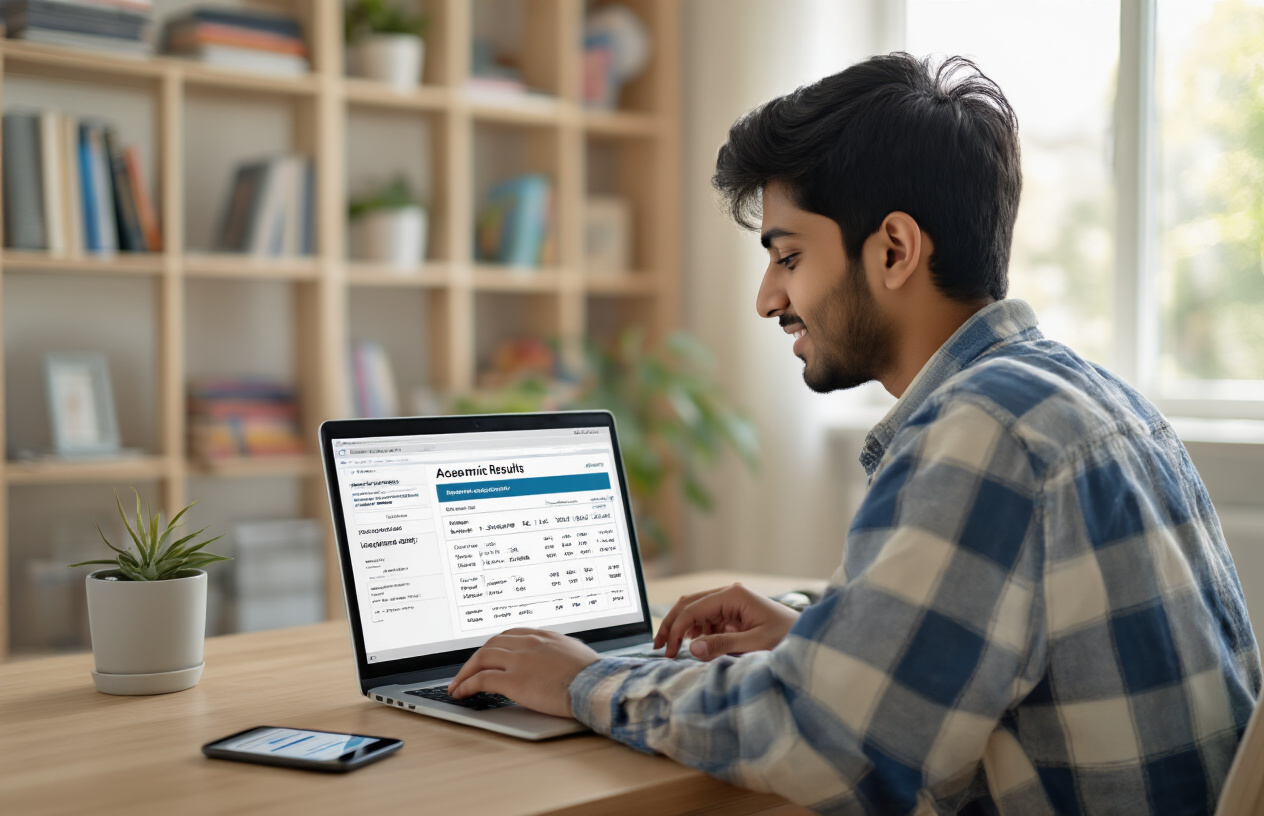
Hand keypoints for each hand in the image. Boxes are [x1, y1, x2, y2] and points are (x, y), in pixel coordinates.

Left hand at [448, 628, 599, 717]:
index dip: (495, 646)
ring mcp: (519, 660)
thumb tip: (559, 660)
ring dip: (465, 672)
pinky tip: (461, 693)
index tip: (488, 655)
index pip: (510, 635)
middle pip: (491, 644)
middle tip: (467, 672)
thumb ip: (561, 653)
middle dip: (475, 659)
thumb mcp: (576, 654)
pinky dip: (467, 685)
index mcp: (544, 636)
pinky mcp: (513, 680)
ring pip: (481, 658)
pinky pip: (481, 680)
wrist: (596, 685)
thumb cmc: (593, 675)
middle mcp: (528, 643)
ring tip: (457, 685)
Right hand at [654, 582, 798, 659]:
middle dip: (672, 624)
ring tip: (671, 649)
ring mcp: (730, 603)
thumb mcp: (756, 644)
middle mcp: (729, 594)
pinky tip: (692, 645)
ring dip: (682, 628)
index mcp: (734, 595)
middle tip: (659, 647)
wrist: (807, 637)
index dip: (677, 629)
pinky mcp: (733, 613)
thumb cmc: (788, 637)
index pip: (693, 608)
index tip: (668, 651)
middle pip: (689, 604)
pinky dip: (695, 632)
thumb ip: (723, 645)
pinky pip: (706, 619)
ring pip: (695, 611)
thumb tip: (691, 648)